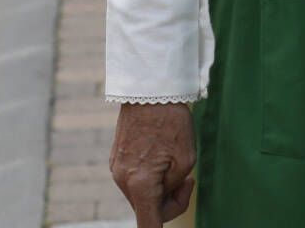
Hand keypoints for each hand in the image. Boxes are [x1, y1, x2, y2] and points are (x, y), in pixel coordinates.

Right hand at [110, 102, 194, 224]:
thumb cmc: (171, 122)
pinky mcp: (116, 159)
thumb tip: (162, 197)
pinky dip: (149, 176)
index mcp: (140, 185)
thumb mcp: (185, 160)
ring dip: (160, 187)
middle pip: (148, 209)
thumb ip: (173, 188)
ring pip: (141, 194)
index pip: (149, 225)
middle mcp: (123, 181)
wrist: (149, 89)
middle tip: (188, 179)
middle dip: (170, 201)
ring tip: (174, 159)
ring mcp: (116, 169)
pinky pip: (135, 179)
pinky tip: (160, 154)